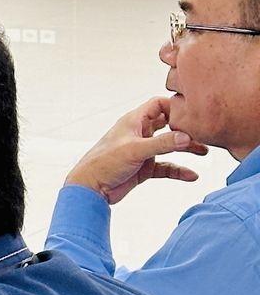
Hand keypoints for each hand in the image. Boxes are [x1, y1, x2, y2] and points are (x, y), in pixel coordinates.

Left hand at [66, 96, 206, 205]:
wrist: (90, 188)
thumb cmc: (104, 163)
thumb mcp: (135, 150)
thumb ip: (161, 143)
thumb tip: (187, 136)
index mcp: (134, 121)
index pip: (158, 105)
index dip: (175, 106)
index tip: (193, 113)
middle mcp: (140, 133)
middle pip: (168, 125)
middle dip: (185, 128)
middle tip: (204, 133)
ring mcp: (143, 151)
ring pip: (169, 146)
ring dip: (186, 148)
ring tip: (204, 151)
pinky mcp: (144, 168)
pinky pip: (166, 166)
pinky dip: (178, 170)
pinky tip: (192, 175)